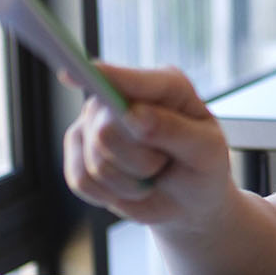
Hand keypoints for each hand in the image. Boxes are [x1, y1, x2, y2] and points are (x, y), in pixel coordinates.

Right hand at [62, 62, 234, 228]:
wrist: (188, 200)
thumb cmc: (203, 169)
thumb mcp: (206, 151)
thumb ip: (174, 130)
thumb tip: (135, 114)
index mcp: (165, 85)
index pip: (127, 80)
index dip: (100, 77)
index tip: (69, 73)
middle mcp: (123, 94)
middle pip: (106, 130)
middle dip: (139, 161)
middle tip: (163, 163)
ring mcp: (96, 120)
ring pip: (96, 162)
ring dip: (129, 182)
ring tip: (151, 175)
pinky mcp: (78, 148)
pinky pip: (81, 180)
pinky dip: (109, 194)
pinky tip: (129, 186)